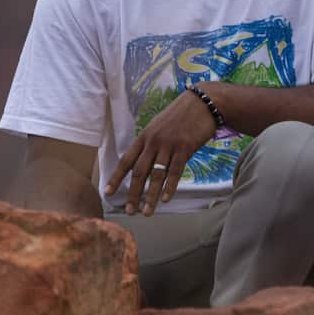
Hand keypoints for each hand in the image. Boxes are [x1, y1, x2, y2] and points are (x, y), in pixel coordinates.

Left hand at [104, 87, 217, 215]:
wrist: (204, 103)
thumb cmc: (183, 115)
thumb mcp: (161, 125)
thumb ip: (153, 144)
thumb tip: (149, 164)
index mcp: (145, 137)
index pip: (126, 161)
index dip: (116, 178)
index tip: (108, 193)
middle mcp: (153, 142)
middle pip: (139, 172)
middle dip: (133, 194)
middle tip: (130, 211)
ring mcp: (169, 145)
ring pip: (156, 175)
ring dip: (150, 196)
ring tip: (148, 211)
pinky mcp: (185, 148)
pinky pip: (175, 171)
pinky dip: (169, 187)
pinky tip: (165, 199)